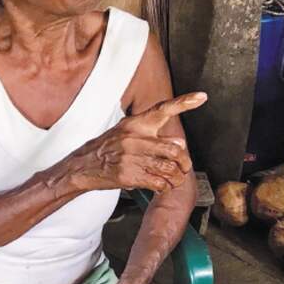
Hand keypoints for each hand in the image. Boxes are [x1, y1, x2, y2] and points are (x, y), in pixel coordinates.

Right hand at [69, 92, 206, 191]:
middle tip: (184, 167)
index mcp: (135, 124)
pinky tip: (161, 186)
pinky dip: (164, 186)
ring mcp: (131, 157)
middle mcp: (134, 138)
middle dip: (184, 162)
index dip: (184, 102)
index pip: (163, 109)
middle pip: (174, 149)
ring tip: (175, 180)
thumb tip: (180, 142)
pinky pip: (157, 182)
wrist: (82, 166)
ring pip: (168, 168)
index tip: (201, 97)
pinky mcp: (128, 175)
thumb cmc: (107, 149)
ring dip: (176, 178)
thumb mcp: (127, 134)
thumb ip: (153, 136)